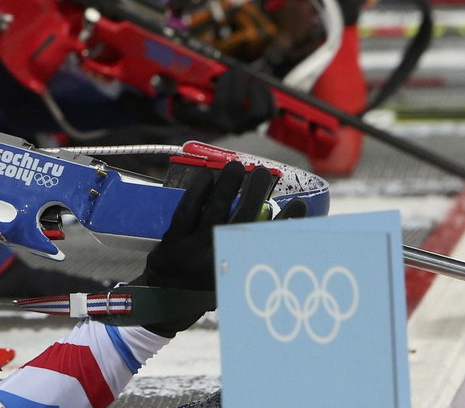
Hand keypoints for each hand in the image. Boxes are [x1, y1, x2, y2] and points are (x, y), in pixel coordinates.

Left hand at [134, 161, 306, 335]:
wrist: (163, 298)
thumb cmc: (204, 284)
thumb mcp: (233, 277)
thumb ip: (250, 254)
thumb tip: (279, 222)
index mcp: (238, 271)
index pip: (267, 243)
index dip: (286, 223)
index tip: (300, 204)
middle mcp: (218, 261)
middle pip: (241, 222)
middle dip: (255, 194)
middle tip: (264, 172)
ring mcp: (194, 252)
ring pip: (214, 212)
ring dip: (227, 186)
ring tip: (238, 166)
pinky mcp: (173, 242)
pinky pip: (187, 212)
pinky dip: (198, 192)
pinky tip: (208, 176)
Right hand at [169, 67, 275, 134]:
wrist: (196, 118)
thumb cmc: (185, 103)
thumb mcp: (171, 95)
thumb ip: (165, 88)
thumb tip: (159, 81)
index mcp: (210, 120)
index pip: (225, 102)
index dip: (228, 82)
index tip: (224, 70)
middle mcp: (229, 126)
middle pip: (243, 103)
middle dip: (239, 81)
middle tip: (233, 70)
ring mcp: (244, 126)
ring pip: (261, 110)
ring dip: (257, 90)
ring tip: (248, 79)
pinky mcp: (255, 122)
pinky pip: (270, 110)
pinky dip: (268, 96)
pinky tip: (257, 86)